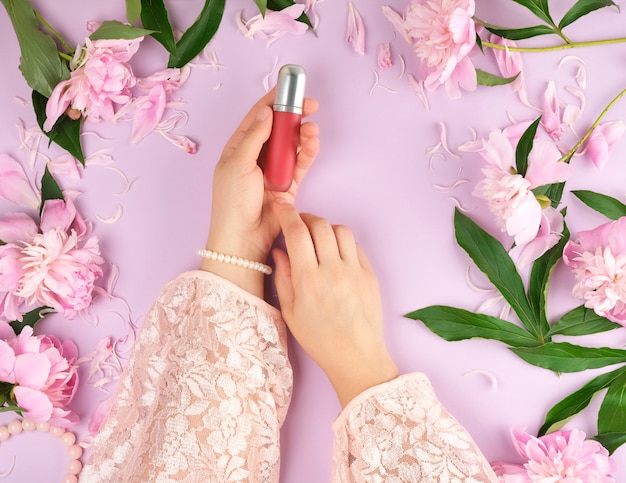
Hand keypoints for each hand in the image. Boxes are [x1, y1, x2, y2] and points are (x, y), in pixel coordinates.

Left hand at [202, 91, 319, 296]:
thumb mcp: (238, 163)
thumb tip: (268, 111)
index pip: (258, 117)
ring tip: (312, 128)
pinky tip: (312, 142)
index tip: (290, 87)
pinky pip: (300, 164)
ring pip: (291, 145)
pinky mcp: (288, 185)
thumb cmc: (232, 201)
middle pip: (278, 128)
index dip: (274, 100)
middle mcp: (256, 156)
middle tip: (311, 105)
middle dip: (295, 115)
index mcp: (238, 147)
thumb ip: (254, 136)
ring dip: (302, 134)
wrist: (242, 238)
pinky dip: (307, 152)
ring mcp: (272, 170)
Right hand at [271, 198, 397, 407]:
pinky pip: (356, 246)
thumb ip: (283, 277)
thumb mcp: (290, 312)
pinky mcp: (370, 275)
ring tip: (318, 239)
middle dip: (305, 217)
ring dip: (326, 228)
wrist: (357, 357)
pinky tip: (335, 254)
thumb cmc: (320, 339)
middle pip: (319, 225)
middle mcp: (333, 270)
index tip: (280, 205)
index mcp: (308, 280)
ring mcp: (355, 271)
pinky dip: (343, 242)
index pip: (297, 233)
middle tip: (298, 224)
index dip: (287, 213)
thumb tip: (279, 250)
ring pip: (340, 230)